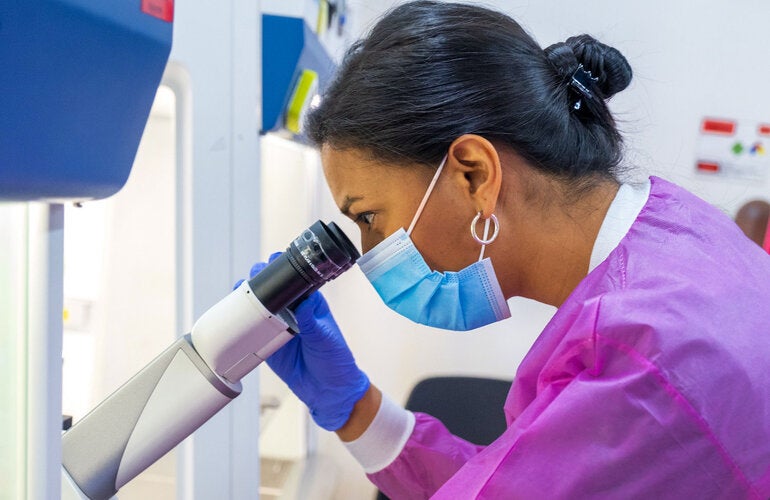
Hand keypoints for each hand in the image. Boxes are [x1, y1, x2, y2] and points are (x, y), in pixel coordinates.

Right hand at [248, 257, 370, 430]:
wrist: (327, 390)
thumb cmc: (334, 360)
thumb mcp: (325, 338)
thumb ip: (312, 322)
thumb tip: (303, 304)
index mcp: (310, 304)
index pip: (295, 281)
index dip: (284, 269)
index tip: (274, 261)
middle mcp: (293, 312)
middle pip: (274, 290)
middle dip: (262, 278)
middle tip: (254, 273)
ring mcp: (279, 326)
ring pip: (260, 307)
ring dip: (248, 296)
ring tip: (239, 288)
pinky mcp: (267, 343)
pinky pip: (252, 330)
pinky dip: (242, 322)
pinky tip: (232, 313)